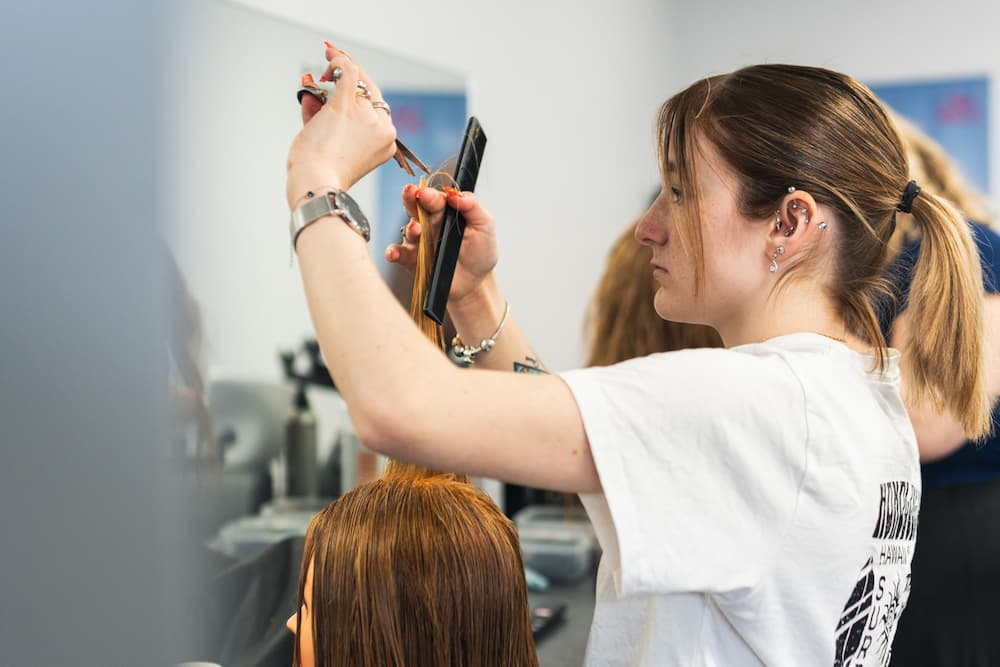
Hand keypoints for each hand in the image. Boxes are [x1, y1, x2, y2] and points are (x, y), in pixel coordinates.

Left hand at [286, 47, 396, 208]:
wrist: (317, 182)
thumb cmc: (322, 171)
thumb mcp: (333, 146)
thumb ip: (326, 119)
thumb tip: (312, 93)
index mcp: (386, 142)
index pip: (377, 110)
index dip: (362, 94)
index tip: (346, 84)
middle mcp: (382, 127)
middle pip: (371, 93)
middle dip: (353, 78)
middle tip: (335, 69)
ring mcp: (366, 115)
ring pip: (357, 81)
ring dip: (339, 71)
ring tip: (325, 71)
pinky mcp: (347, 105)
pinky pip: (347, 71)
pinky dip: (337, 60)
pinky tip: (329, 56)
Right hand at [386, 185, 498, 308]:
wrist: (475, 283)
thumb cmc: (480, 252)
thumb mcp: (485, 225)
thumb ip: (473, 207)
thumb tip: (456, 194)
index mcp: (446, 212)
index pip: (436, 199)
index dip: (431, 195)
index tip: (427, 193)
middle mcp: (429, 224)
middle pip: (416, 207)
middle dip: (411, 199)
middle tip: (411, 193)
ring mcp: (419, 242)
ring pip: (408, 230)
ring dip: (410, 228)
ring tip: (415, 229)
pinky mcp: (412, 260)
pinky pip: (399, 254)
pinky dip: (394, 252)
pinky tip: (393, 253)